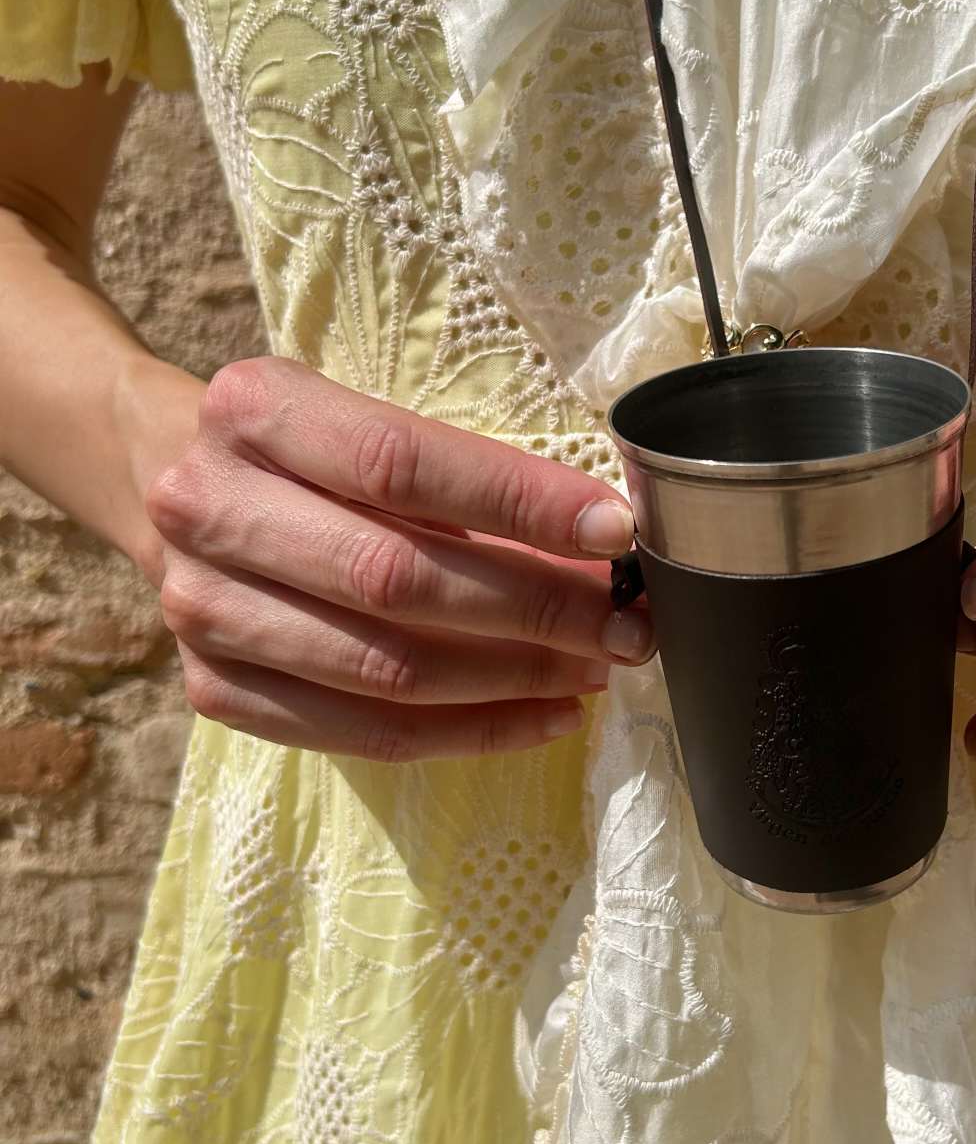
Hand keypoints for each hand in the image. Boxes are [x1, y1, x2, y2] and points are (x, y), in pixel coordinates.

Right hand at [144, 357, 652, 761]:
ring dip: (514, 677)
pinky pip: (363, 733)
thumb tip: (602, 542)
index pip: (401, 462)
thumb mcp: (367, 421)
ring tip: (596, 668)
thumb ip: (465, 474)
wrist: (180, 484)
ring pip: (384, 668)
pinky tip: (544, 716)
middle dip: (536, 607)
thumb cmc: (314, 451)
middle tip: (626, 624)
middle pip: (395, 576)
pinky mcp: (213, 689)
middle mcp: (207, 506)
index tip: (614, 532)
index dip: (517, 502)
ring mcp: (201, 608)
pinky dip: (470, 731)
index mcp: (253, 409)